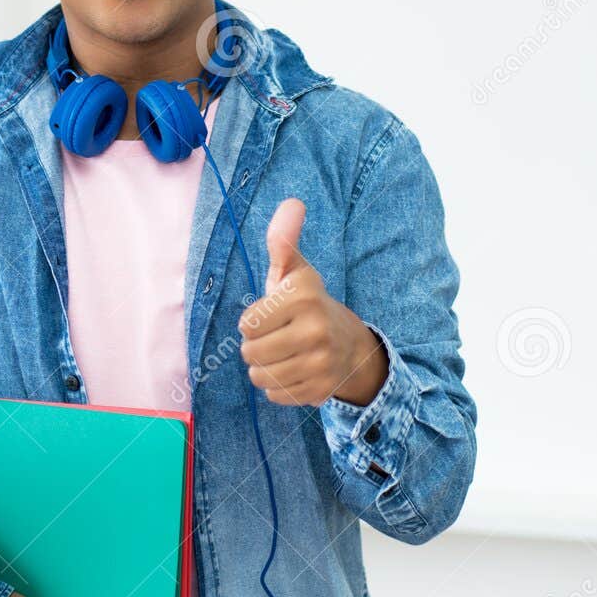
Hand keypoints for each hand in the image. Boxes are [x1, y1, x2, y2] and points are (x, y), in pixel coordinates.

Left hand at [238, 198, 387, 406]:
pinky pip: (276, 395)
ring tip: (284, 354)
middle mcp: (315, 329)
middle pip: (250, 353)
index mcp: (303, 296)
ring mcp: (321, 363)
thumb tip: (292, 202)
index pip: (246, 324)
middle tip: (278, 337)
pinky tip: (296, 371)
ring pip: (260, 377)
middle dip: (256, 347)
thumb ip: (283, 241)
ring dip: (265, 368)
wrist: (350, 345)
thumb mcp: (294, 272)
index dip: (253, 321)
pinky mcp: (321, 390)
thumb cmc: (307, 304)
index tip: (273, 315)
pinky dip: (279, 387)